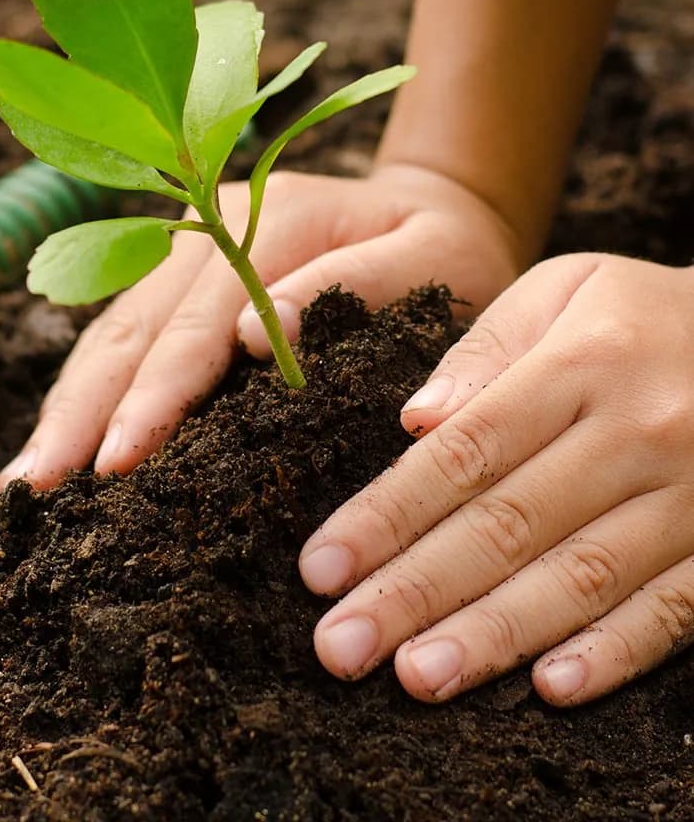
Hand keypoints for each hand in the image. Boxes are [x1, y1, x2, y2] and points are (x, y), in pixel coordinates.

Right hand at [0, 163, 520, 488]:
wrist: (436, 205)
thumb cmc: (446, 248)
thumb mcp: (434, 259)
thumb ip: (360, 284)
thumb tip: (257, 336)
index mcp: (273, 219)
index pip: (199, 321)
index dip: (155, 394)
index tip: (118, 461)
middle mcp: (212, 224)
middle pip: (133, 325)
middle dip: (83, 410)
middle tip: (36, 490)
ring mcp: (190, 245)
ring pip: (113, 328)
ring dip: (69, 403)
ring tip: (28, 479)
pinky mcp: (183, 273)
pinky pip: (124, 331)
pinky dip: (90, 387)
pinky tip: (63, 436)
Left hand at [301, 253, 693, 705]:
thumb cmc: (638, 313)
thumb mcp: (563, 289)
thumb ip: (485, 350)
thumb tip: (414, 422)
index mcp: (581, 364)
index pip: (467, 453)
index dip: (387, 514)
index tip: (320, 568)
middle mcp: (638, 432)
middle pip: (510, 524)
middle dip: (416, 590)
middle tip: (340, 646)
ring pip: (583, 577)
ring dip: (496, 634)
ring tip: (417, 677)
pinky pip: (675, 609)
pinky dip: (616, 653)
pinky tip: (550, 689)